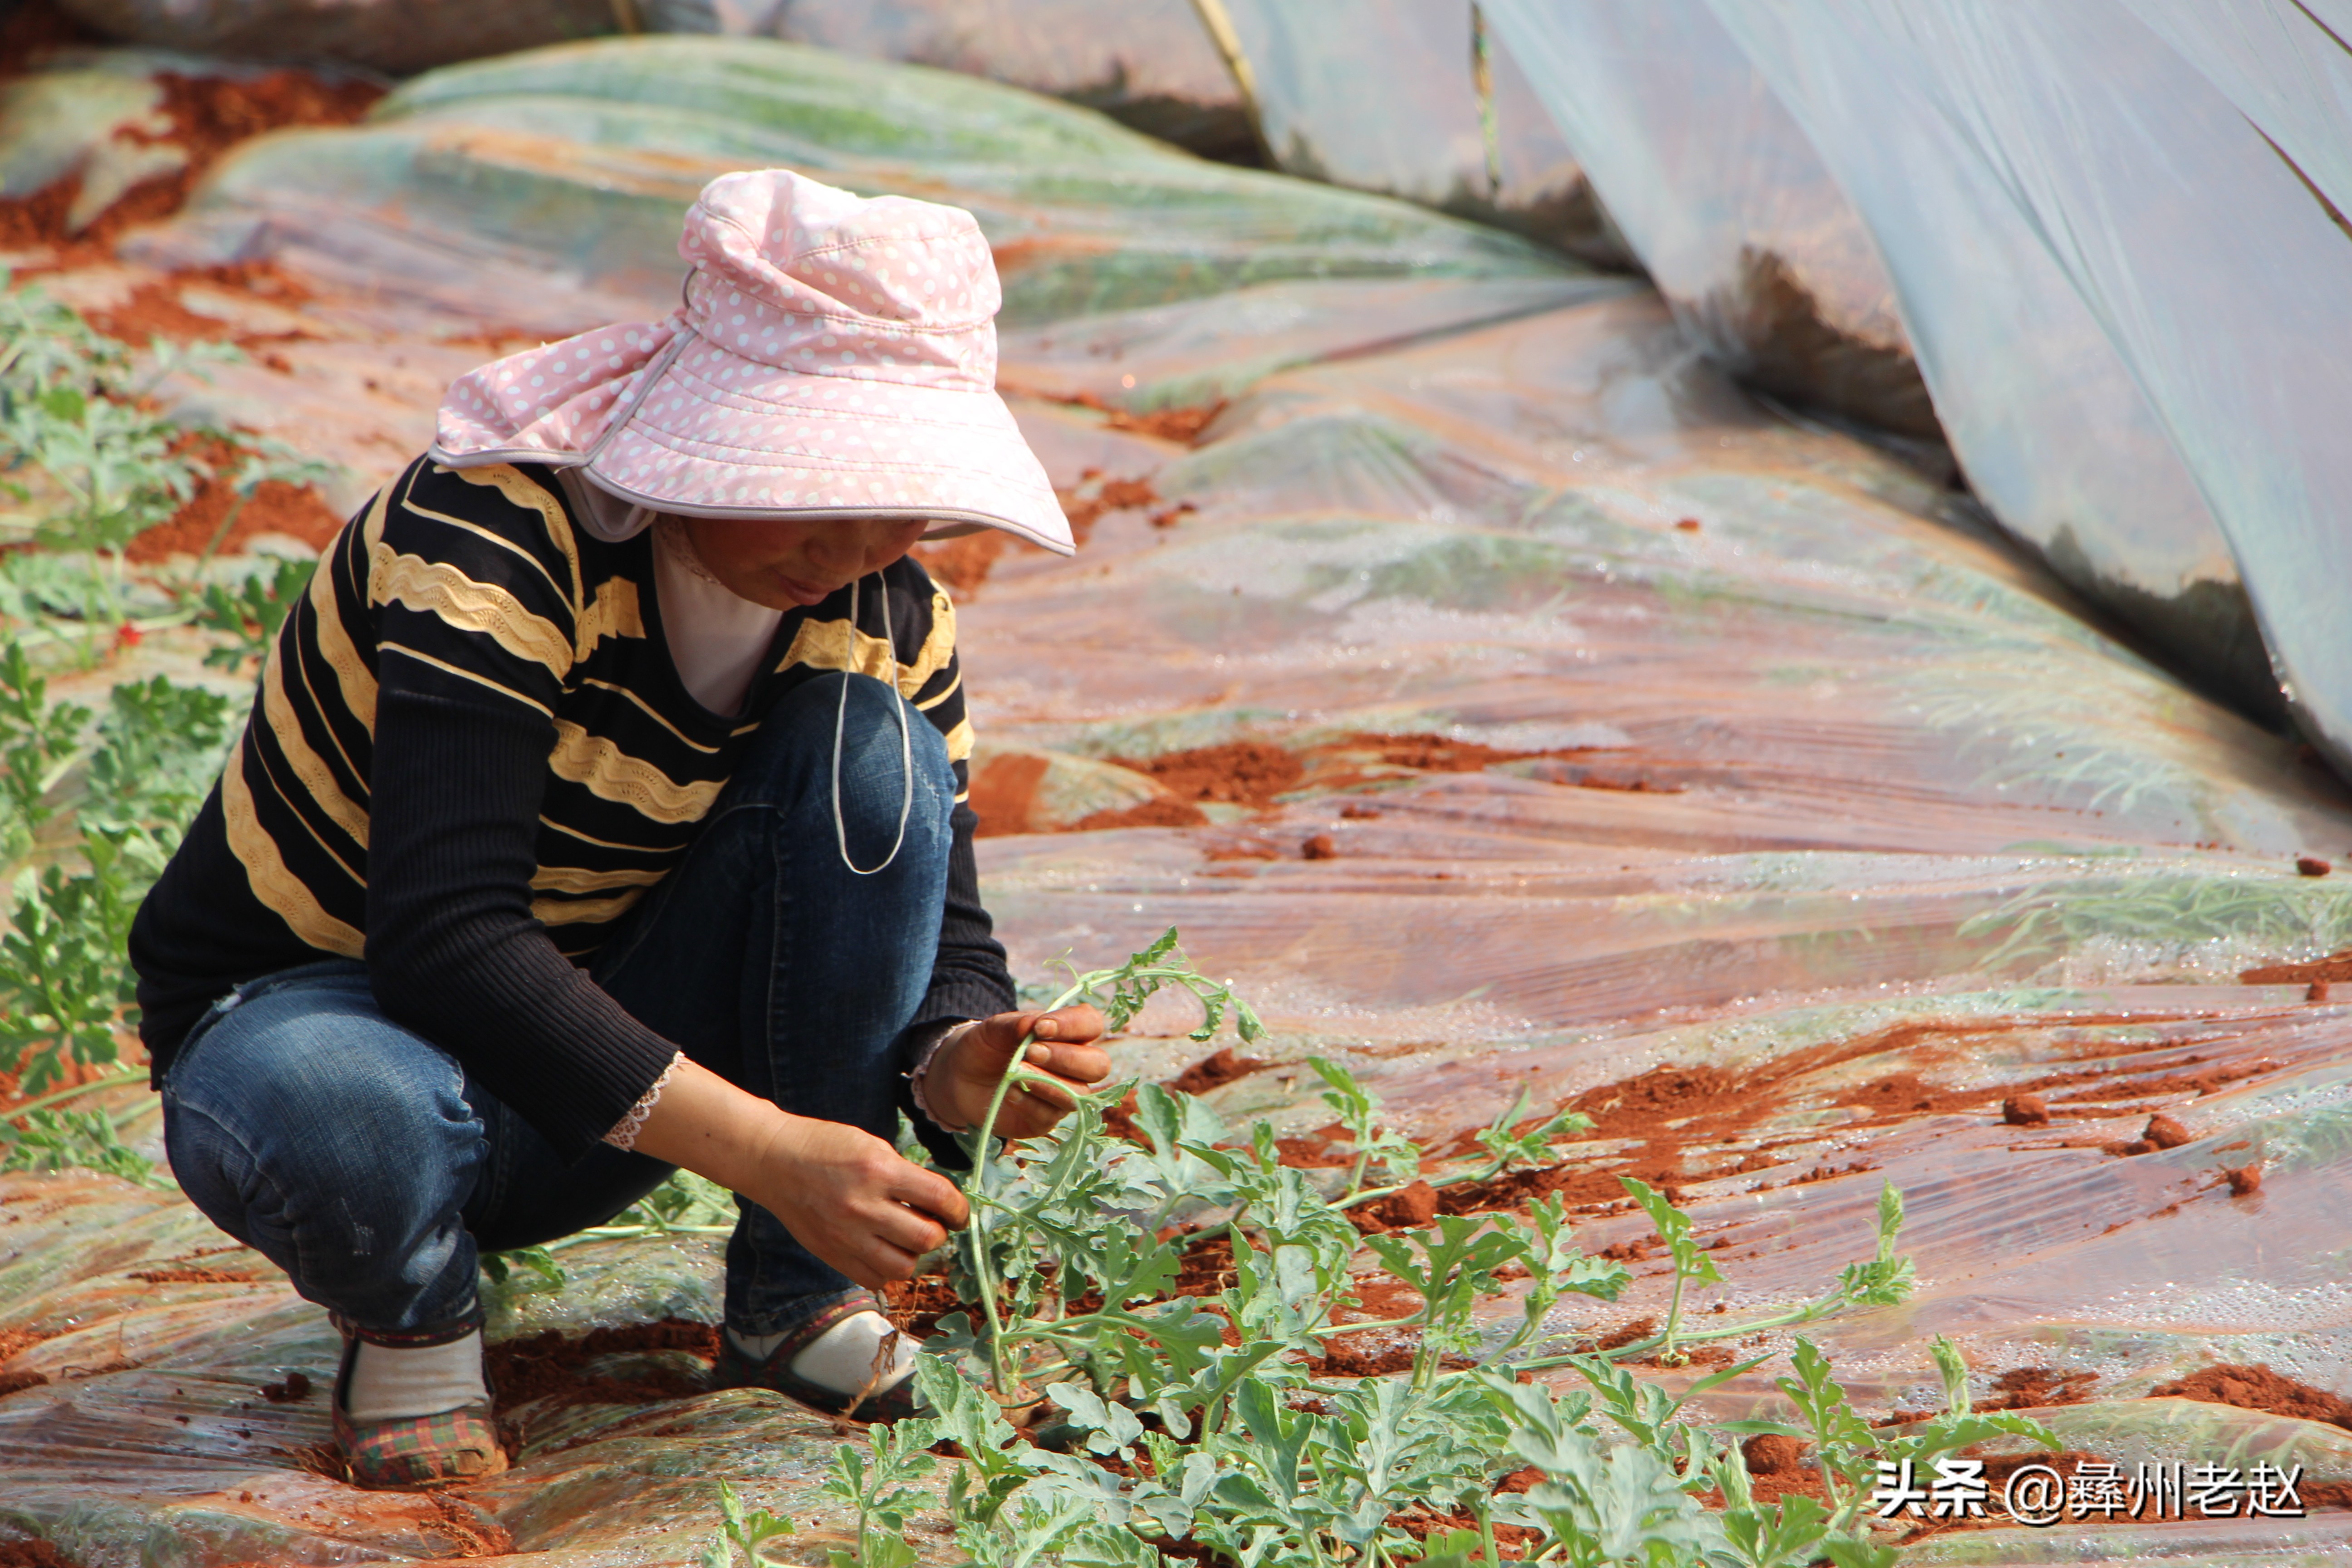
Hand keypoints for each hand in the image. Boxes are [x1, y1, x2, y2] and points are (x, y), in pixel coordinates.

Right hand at [744, 1114, 970, 1287]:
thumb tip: (940, 1205)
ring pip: (903, 1267)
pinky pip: (874, 1279)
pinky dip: (887, 1270)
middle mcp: (864, 1207)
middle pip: (927, 1239)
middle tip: (932, 1223)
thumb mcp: (874, 1147)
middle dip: (939, 1232)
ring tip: (906, 1238)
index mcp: (880, 1171)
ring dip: (914, 1254)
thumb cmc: (827, 1147)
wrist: (774, 1160)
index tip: (958, 1213)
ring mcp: (846, 1235)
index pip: (940, 1198)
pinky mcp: (831, 1254)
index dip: (959, 1209)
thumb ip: (906, 1176)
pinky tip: (884, 1250)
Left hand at [928, 1005, 1110, 1137]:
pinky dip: (1030, 1103)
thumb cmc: (986, 1046)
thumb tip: (1035, 1023)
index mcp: (1069, 1034)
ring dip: (1048, 1082)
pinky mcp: (1044, 1120)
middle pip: (1098, 1065)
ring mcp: (1062, 1095)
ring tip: (1017, 1073)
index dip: (1073, 1026)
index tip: (1040, 1027)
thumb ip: (1017, 1023)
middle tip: (1032, 1052)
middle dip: (1067, 1058)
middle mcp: (1074, 1066)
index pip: (1091, 1024)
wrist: (960, 1075)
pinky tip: (1010, 1093)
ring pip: (1078, 1094)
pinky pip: (1050, 1116)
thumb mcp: (995, 1028)